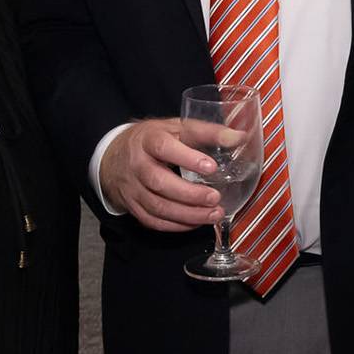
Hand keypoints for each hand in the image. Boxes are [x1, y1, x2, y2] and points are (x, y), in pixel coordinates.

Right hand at [101, 118, 223, 230]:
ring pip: (157, 206)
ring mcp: (133, 188)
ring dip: (188, 214)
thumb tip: (239, 137)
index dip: (187, 158)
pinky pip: (153, 221)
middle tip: (215, 198)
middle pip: (159, 182)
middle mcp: (137, 164)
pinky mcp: (133, 207)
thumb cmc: (153, 140)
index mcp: (148, 139)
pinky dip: (176, 226)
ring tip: (214, 214)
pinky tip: (196, 223)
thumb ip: (207, 132)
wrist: (114, 157)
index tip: (211, 167)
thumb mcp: (176, 127)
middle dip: (190, 194)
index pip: (164, 147)